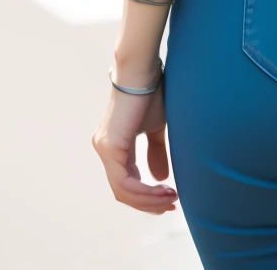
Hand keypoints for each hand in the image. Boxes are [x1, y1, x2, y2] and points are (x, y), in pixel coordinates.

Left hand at [92, 81, 177, 213]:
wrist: (143, 71)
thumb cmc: (151, 93)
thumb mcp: (156, 128)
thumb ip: (155, 152)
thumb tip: (160, 178)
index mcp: (114, 145)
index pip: (126, 182)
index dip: (148, 196)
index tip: (171, 198)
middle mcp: (105, 149)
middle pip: (124, 192)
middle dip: (149, 203)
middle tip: (172, 204)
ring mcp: (104, 149)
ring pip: (124, 190)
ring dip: (149, 199)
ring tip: (171, 197)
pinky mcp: (109, 147)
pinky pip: (125, 182)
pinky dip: (144, 190)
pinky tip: (163, 187)